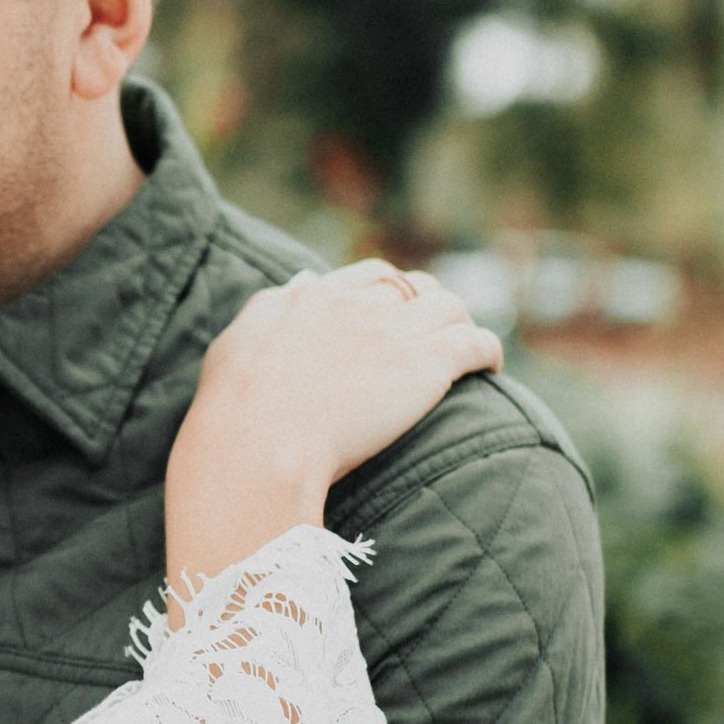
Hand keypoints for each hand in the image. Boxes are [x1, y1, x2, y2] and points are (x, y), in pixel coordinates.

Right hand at [166, 262, 501, 590]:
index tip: (393, 314)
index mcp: (312, 298)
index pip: (369, 277)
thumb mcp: (236, 342)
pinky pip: (476, 342)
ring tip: (462, 350)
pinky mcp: (426, 364)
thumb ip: (271, 307)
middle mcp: (357, 305)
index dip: (389, 293)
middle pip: (413, 288)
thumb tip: (301, 282)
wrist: (258, 445)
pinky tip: (490, 367)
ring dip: (459, 324)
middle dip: (426, 307)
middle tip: (432, 335)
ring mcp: (395, 332)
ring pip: (450, 306)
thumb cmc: (234, 409)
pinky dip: (487, 350)